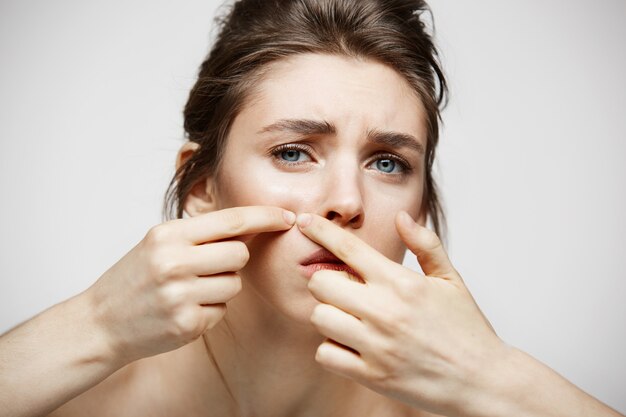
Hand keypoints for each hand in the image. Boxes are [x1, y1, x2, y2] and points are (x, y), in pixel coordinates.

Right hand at [86, 206, 295, 364]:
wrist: (100, 322)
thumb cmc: (135, 278)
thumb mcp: (159, 243)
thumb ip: (200, 234)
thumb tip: (251, 226)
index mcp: (168, 235)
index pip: (232, 221)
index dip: (265, 216)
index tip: (288, 215)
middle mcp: (174, 263)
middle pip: (240, 255)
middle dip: (234, 261)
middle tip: (209, 267)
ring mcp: (180, 296)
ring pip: (234, 285)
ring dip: (221, 287)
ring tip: (189, 289)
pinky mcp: (186, 324)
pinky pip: (222, 311)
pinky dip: (209, 310)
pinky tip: (184, 309)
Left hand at [297, 211, 503, 415]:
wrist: (483, 380)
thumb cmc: (467, 329)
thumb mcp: (451, 279)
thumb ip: (424, 245)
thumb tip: (401, 218)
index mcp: (401, 283)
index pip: (348, 248)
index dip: (320, 231)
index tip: (305, 223)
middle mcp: (384, 311)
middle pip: (321, 283)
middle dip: (325, 281)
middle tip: (342, 289)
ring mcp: (376, 345)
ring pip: (319, 318)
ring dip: (328, 315)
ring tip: (349, 318)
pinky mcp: (371, 376)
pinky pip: (325, 354)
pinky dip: (332, 349)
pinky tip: (352, 345)